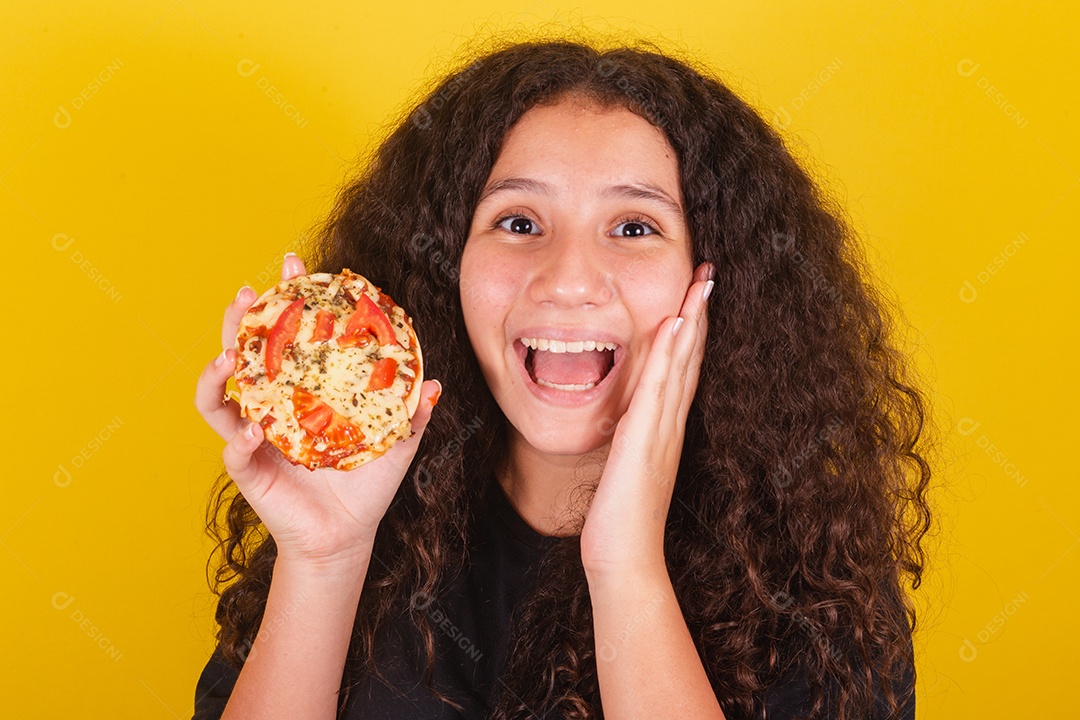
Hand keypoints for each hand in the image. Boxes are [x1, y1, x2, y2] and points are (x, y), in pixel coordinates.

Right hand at [194, 254, 439, 567]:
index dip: (287, 300)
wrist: (346, 535)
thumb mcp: (396, 443)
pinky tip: (251, 431)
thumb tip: (435, 382)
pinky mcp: (246, 469)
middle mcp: (270, 405)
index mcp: (301, 389)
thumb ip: (411, 413)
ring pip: (217, 395)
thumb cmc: (366, 484)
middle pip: (243, 352)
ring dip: (217, 372)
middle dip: (240, 319)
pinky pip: (231, 450)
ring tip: (228, 356)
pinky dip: (237, 439)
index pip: (288, 336)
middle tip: (246, 293)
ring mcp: (252, 434)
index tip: (295, 267)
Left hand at [579, 261, 712, 581]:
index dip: (691, 330)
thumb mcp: (627, 469)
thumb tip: (628, 425)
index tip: (696, 295)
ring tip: (701, 280)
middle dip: (699, 313)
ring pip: (681, 365)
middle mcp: (669, 424)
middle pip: (690, 358)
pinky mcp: (645, 438)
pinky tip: (675, 323)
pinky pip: (660, 387)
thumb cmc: (621, 520)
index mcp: (664, 429)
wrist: (624, 557)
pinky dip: (671, 354)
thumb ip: (632, 443)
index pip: (682, 369)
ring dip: (692, 320)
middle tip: (708, 272)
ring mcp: (661, 429)